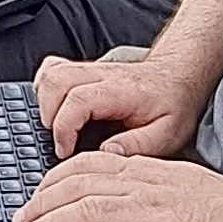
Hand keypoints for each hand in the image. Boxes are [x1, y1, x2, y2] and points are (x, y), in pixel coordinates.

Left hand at [11, 152, 222, 221]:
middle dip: (40, 205)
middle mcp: (141, 187)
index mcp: (140, 169)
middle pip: (76, 189)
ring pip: (90, 213)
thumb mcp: (169, 179)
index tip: (31, 197)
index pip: (82, 167)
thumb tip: (97, 195)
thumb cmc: (217, 204)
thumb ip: (133, 182)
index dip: (49, 182)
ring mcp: (154, 214)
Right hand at [35, 53, 207, 159]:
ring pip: (50, 75)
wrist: (179, 77)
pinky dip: (43, 87)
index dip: (64, 128)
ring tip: (54, 128)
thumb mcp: (167, 134)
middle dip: (48, 116)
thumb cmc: (173, 105)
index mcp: (120, 90)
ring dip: (43, 102)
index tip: (64, 150)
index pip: (78, 100)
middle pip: (56, 82)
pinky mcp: (83, 69)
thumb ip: (138, 145)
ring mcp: (89, 69)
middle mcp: (100, 74)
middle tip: (58, 141)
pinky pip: (52, 69)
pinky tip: (50, 106)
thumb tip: (107, 152)